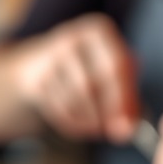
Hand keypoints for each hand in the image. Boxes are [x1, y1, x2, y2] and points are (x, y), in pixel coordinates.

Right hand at [16, 13, 139, 141]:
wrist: (40, 65)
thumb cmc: (91, 69)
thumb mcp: (115, 75)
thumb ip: (128, 100)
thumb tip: (128, 128)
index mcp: (98, 30)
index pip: (116, 65)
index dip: (124, 98)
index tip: (129, 125)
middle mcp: (72, 37)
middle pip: (92, 83)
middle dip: (107, 112)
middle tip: (117, 133)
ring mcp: (48, 56)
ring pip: (73, 98)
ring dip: (90, 120)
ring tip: (99, 127)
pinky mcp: (33, 77)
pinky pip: (57, 107)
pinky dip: (73, 123)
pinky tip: (82, 126)